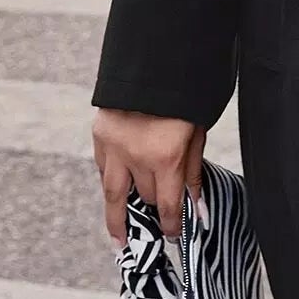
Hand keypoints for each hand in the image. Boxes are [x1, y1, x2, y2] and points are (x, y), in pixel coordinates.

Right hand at [92, 108, 205, 245]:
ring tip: (119, 238)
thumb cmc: (185, 95)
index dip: (172, 224)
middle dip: (151, 210)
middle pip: (143, 196)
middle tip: (155, 229)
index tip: (174, 236)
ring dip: (117, 216)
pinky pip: (103, 167)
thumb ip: (193, 170)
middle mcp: (135, 156)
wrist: (155, 60)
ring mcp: (113, 146)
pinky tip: (115, 192)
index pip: (167, 204)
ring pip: (112, 191)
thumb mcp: (198, 132)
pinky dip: (111, 179)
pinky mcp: (100, 134)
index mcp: (165, 156)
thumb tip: (196, 206)